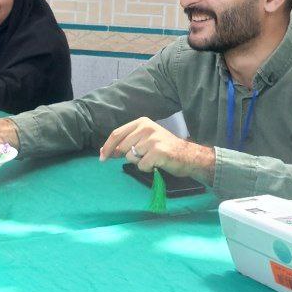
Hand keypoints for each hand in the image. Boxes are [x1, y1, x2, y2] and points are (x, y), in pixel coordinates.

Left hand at [99, 117, 214, 182]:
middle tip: (144, 156)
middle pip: (122, 148)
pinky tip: (157, 163)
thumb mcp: (144, 140)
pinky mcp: (158, 152)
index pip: (117, 134)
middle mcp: (146, 128)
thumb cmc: (164, 148)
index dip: (107, 147)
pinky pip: (141, 165)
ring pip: (131, 157)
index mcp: (141, 122)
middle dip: (129, 156)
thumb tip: (105, 151)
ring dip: (140, 162)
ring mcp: (153, 139)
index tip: (102, 158)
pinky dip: (147, 168)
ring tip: (152, 158)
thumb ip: (126, 143)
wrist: (188, 155)